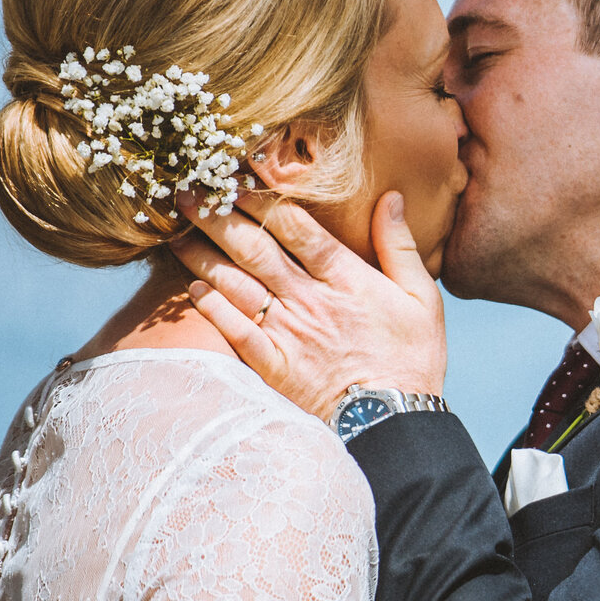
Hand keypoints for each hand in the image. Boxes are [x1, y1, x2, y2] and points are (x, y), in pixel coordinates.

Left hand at [172, 190, 446, 420]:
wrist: (395, 423)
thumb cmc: (413, 359)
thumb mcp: (422, 298)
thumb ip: (400, 246)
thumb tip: (392, 197)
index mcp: (346, 279)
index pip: (296, 228)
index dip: (262, 199)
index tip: (236, 177)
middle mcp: (310, 300)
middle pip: (255, 249)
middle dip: (218, 217)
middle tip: (188, 193)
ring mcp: (288, 333)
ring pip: (236, 285)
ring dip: (203, 256)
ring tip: (177, 233)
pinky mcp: (274, 366)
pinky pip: (234, 330)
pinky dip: (212, 307)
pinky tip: (193, 288)